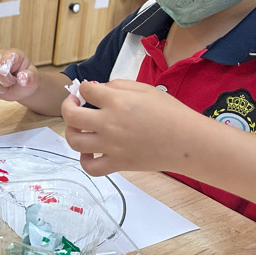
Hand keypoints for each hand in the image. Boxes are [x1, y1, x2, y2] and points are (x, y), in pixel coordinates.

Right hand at [0, 49, 38, 101]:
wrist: (20, 84)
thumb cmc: (26, 79)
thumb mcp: (33, 80)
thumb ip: (30, 78)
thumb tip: (23, 78)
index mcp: (13, 54)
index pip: (5, 58)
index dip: (6, 71)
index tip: (12, 80)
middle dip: (5, 83)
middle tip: (12, 83)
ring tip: (5, 86)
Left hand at [61, 80, 203, 174]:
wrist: (188, 141)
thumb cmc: (170, 112)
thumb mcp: (144, 89)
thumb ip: (117, 86)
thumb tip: (97, 89)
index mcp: (117, 101)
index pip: (86, 90)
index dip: (84, 87)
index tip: (88, 90)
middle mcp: (109, 123)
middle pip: (71, 116)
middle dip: (67, 106)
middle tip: (74, 103)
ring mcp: (111, 146)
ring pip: (75, 141)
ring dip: (71, 131)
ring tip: (78, 127)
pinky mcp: (118, 164)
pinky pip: (91, 167)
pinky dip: (84, 160)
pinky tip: (89, 152)